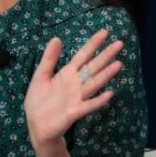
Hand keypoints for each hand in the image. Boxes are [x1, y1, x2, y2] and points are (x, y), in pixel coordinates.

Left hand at [23, 29, 122, 147]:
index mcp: (67, 73)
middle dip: (105, 55)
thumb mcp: (41, 75)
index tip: (104, 32)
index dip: (93, 44)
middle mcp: (75, 83)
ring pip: (94, 83)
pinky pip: (88, 105)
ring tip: (118, 64)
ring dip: (105, 75)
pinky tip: (109, 94)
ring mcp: (77, 97)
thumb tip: (56, 38)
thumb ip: (49, 58)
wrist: (36, 124)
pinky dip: (98, 100)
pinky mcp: (75, 111)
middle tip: (119, 43)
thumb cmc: (39, 100)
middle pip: (92, 67)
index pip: (83, 55)